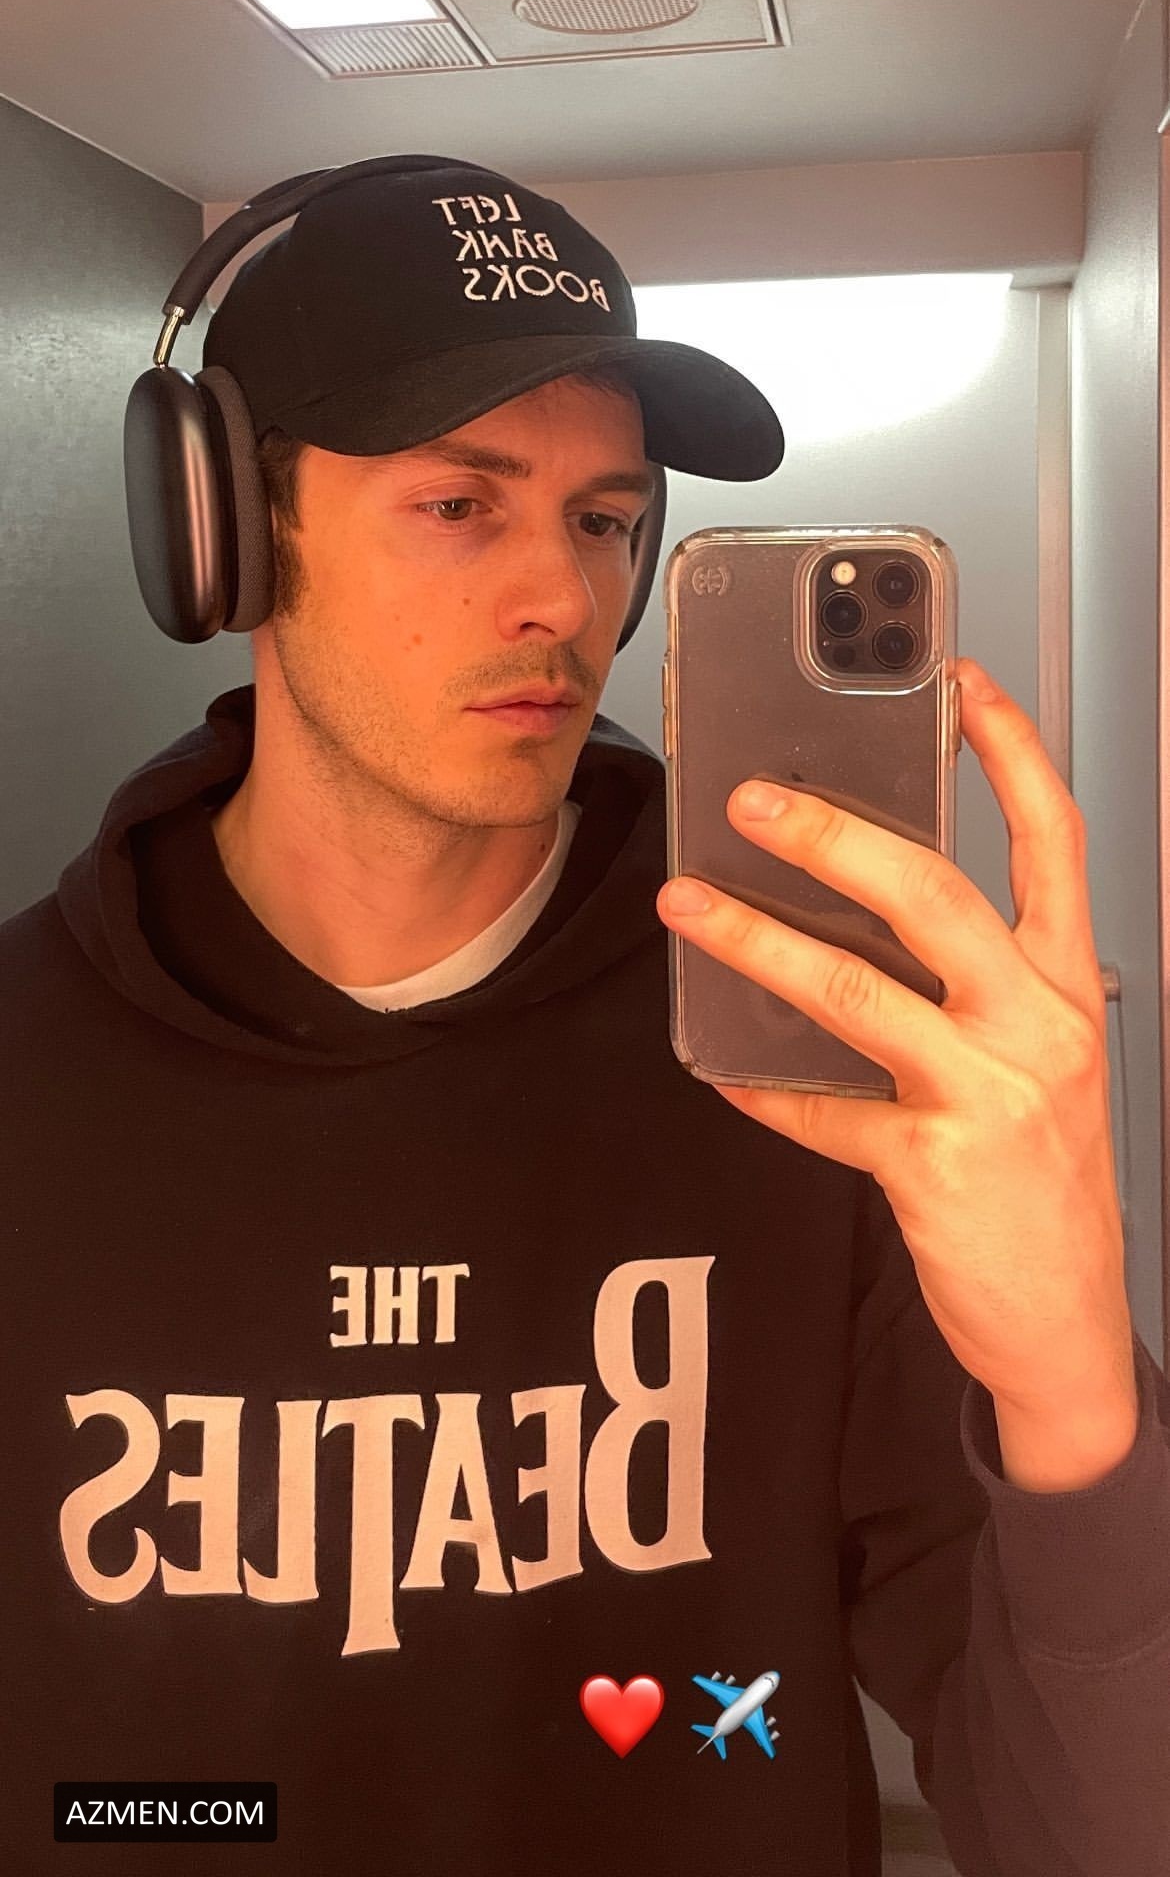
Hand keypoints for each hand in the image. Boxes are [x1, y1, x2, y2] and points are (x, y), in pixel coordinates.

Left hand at [656, 657, 1137, 1453]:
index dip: (1011, 752)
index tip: (961, 683)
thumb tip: (860, 916)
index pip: (1053, 840)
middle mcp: (1039, 1025)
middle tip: (753, 797)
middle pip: (934, 893)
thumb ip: (974, 989)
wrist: (1068, 1324)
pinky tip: (719, 1070)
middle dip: (834, 834)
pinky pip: (823, 1109)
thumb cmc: (1045, 1181)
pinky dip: (764, 1088)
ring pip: (854, 989)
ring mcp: (990, 1093)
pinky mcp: (935, 1164)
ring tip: (689, 904)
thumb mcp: (1038, 1064)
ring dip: (756, 941)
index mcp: (1063, 986)